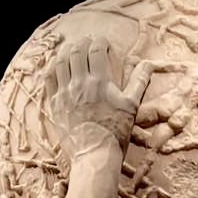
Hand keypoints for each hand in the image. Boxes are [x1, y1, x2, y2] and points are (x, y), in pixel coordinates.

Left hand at [45, 37, 151, 161]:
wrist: (95, 155)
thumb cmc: (116, 132)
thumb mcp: (131, 106)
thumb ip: (139, 82)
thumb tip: (149, 64)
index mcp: (100, 81)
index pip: (96, 49)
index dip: (100, 42)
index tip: (103, 43)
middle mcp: (80, 83)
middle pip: (77, 51)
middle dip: (83, 43)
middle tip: (88, 42)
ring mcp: (65, 93)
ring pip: (61, 62)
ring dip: (67, 51)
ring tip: (72, 49)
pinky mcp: (55, 104)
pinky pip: (49, 78)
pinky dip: (53, 67)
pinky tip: (57, 65)